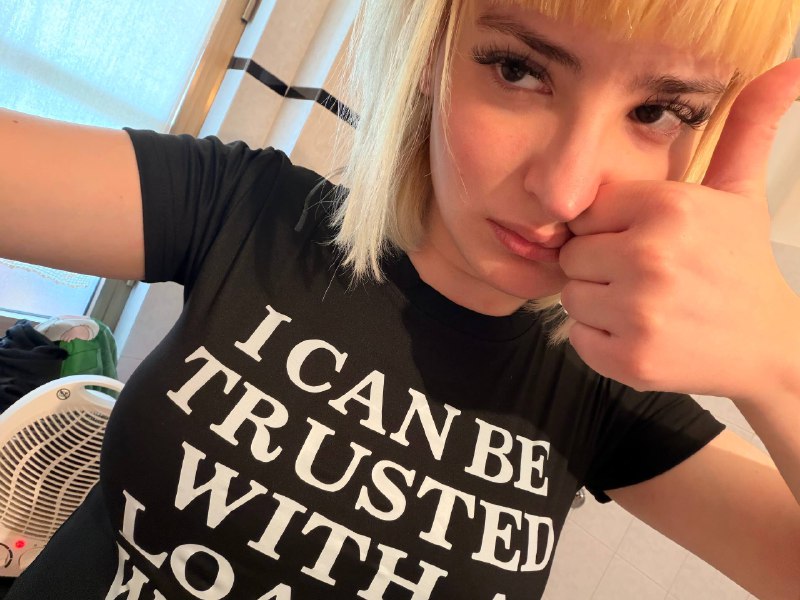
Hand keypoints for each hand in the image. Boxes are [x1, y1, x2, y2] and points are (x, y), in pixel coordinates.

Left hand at [558, 59, 799, 399]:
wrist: (769, 347)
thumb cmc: (740, 266)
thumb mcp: (739, 192)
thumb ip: (746, 128)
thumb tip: (786, 66)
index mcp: (667, 206)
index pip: (586, 212)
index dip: (608, 230)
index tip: (642, 242)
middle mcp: (649, 255)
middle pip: (573, 255)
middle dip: (601, 267)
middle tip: (647, 278)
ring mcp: (639, 311)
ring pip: (572, 296)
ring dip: (600, 304)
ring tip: (647, 305)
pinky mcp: (630, 359)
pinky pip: (578, 337)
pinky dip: (602, 341)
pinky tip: (643, 334)